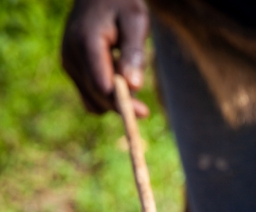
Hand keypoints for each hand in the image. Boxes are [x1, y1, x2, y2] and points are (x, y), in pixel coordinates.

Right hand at [62, 0, 149, 116]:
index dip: (123, 103)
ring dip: (112, 99)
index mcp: (86, 43)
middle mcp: (71, 55)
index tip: (144, 113)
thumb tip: (134, 86)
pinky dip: (104, 96)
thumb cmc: (122, 4)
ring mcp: (68, 63)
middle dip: (121, 105)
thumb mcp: (135, 22)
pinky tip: (115, 78)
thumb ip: (134, 53)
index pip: (103, 86)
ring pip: (93, 101)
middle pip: (97, 97)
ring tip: (125, 74)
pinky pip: (89, 97)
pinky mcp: (70, 69)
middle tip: (144, 110)